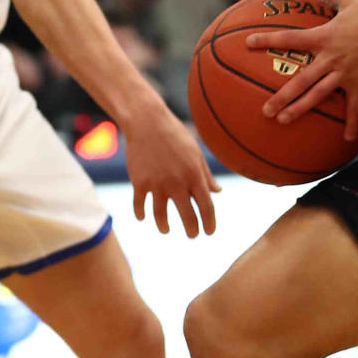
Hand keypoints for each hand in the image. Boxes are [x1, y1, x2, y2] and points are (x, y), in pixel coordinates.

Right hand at [123, 104, 220, 236]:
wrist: (147, 122)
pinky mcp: (139, 183)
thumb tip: (218, 192)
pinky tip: (143, 217)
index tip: (209, 232)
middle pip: (188, 216)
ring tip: (166, 230)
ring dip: (164, 226)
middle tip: (193, 235)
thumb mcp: (195, 152)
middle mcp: (177, 182)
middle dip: (192, 229)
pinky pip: (140, 205)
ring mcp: (157, 184)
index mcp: (194, 175)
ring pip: (161, 216)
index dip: (210, 223)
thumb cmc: (175, 135)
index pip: (207, 206)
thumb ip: (206, 174)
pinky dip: (141, 214)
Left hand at [245, 0, 357, 139]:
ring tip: (283, 121)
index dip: (267, 40)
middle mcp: (329, 58)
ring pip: (317, 96)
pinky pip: (353, 109)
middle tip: (264, 110)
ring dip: (299, 110)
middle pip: (299, 80)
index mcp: (323, 37)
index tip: (247, 44)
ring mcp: (344, 74)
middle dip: (280, 96)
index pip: (289, 38)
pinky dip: (350, 124)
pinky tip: (346, 140)